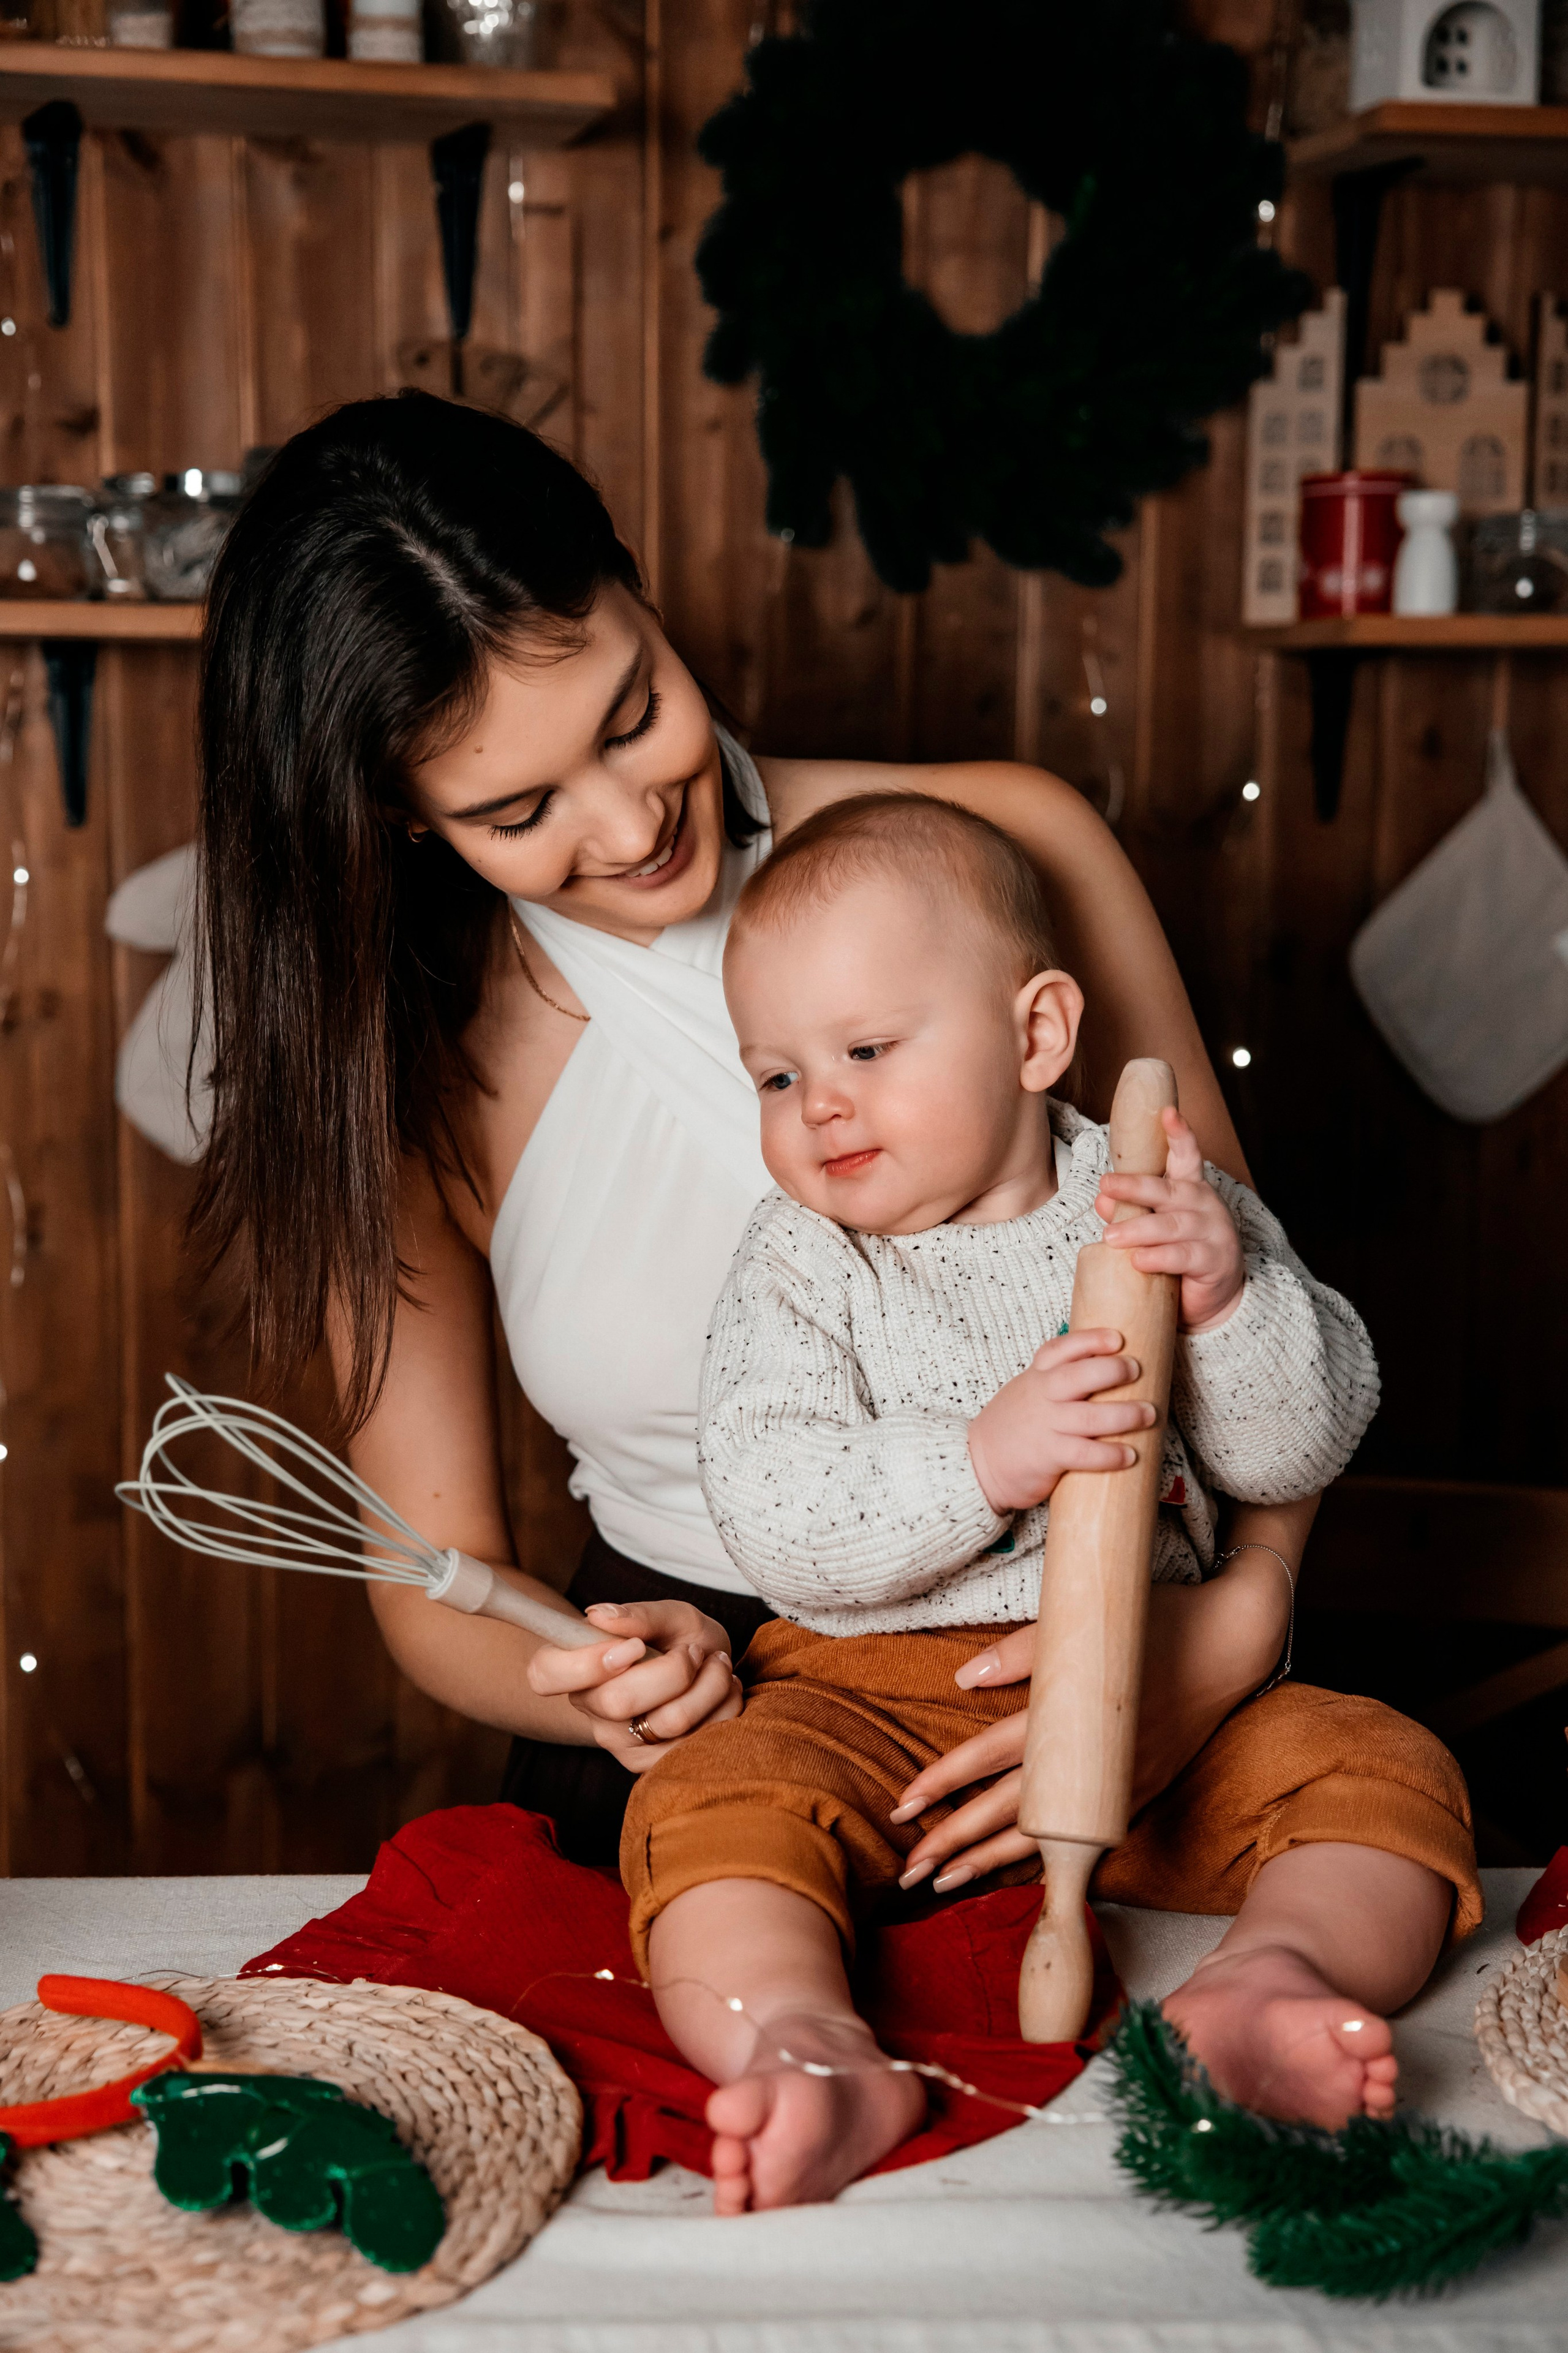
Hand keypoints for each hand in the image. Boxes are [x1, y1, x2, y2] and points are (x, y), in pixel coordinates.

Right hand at [526, 1599, 741, 1774]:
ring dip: (710, 1684)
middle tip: (693, 1651)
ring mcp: (621, 1743)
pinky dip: (723, 1707)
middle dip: (674, 1669)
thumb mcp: (670, 1615)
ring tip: (716, 1664)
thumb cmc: (679, 1639)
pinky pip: (697, 1741)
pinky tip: (720, 1690)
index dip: (586, 1663)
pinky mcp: (654, 1766)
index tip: (635, 1647)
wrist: (710, 1670)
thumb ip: (639, 1615)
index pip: (545, 1674)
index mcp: (577, 1667)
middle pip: (619, 1701)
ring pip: (669, 1722)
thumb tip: (599, 1616)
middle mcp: (592, 1710)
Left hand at [888, 1554, 1293, 1891]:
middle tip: (908, 1871)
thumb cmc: (1156, 1620)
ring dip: (991, 1861)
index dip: (943, 1783)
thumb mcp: (1084, 1620)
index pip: (988, 1758)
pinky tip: (1018, 1871)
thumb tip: (963, 1679)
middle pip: (1007, 1811)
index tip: (902, 1807)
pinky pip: (1082, 1835)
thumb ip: (1021, 1652)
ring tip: (946, 1882)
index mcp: (1068, 1715)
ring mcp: (1117, 1784)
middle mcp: (1090, 1759)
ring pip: (1044, 1835)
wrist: (1232, 1642)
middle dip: (954, 1842)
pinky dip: (1045, 1857)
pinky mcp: (1139, 1790)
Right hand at [967, 1329, 1154, 1513]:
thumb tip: (1111, 1368)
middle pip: (1078, 1376)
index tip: (1117, 1338)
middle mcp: (1041, 1397)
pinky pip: (1084, 1454)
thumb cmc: (1015, 1425)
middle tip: (1137, 1370)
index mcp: (1037, 1376)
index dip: (1090, 1340)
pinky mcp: (1048, 1456)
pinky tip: (1130, 1455)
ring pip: (1089, 1417)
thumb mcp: (1029, 1390)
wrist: (980, 1463)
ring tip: (1149, 1414)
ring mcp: (1045, 1426)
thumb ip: (1060, 1379)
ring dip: (1124, 1415)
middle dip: (1112, 1370)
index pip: (1060, 1349)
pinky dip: (1109, 1454)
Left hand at [1097, 1106, 1244, 1333]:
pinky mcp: (1214, 1261)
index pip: (1186, 1156)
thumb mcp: (1153, 1229)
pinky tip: (1138, 1260)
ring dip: (1138, 1229)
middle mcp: (1203, 1204)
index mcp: (1189, 1188)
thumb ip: (1131, 1212)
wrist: (1215, 1297)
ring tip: (1110, 1237)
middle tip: (1106, 1185)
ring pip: (1172, 1225)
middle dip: (1135, 1186)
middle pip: (1168, 1190)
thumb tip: (1102, 1200)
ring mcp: (1213, 1232)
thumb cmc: (1180, 1254)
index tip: (1168, 1112)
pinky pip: (1183, 1256)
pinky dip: (1158, 1257)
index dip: (1179, 1134)